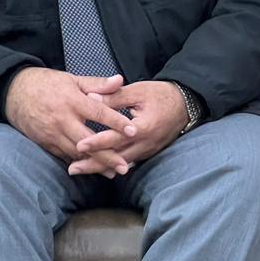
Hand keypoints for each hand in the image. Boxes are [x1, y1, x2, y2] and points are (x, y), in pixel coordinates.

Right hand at [4, 68, 136, 175]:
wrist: (14, 93)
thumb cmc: (47, 84)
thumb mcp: (72, 79)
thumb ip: (97, 83)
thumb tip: (120, 80)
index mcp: (72, 101)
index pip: (98, 112)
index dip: (116, 122)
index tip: (132, 131)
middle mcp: (62, 119)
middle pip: (88, 140)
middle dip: (107, 155)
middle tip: (124, 166)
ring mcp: (52, 133)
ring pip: (76, 152)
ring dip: (95, 163)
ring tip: (112, 172)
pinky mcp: (45, 143)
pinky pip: (64, 155)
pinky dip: (79, 162)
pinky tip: (91, 168)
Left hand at [68, 81, 187, 175]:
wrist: (186, 104)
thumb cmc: (162, 94)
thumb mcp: (138, 91)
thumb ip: (114, 96)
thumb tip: (90, 98)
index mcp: (144, 127)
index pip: (116, 137)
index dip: (97, 142)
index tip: (79, 146)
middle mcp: (146, 143)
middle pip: (116, 157)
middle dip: (94, 164)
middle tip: (72, 169)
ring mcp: (149, 150)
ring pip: (122, 163)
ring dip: (101, 167)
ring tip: (80, 170)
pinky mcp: (149, 152)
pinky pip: (129, 162)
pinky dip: (113, 165)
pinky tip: (100, 167)